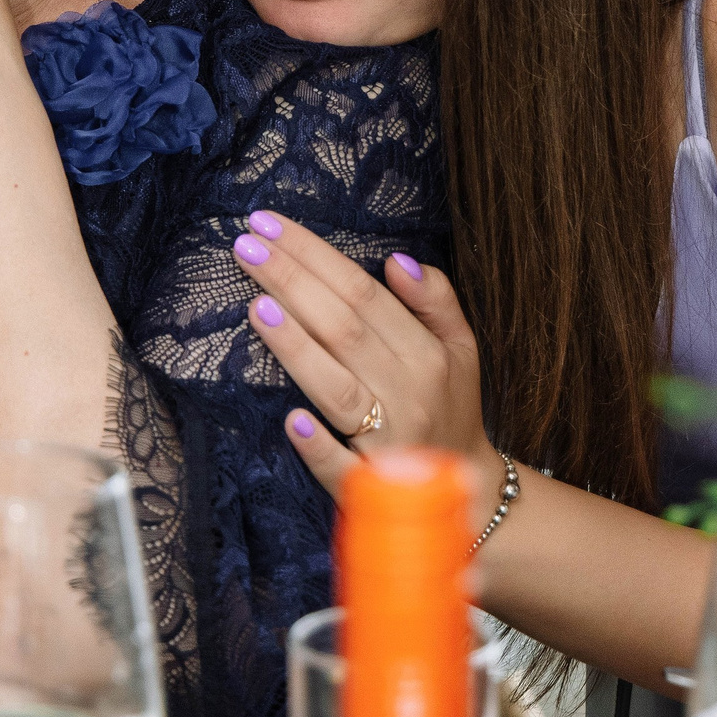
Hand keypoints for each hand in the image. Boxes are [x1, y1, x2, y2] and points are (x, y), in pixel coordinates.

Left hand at [230, 210, 498, 504]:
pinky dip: (320, 448)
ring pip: (338, 389)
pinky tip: (292, 421)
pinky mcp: (371, 486)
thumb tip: (397, 260)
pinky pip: (344, 468)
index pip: (365, 294)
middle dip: (293, 283)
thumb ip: (436, 301)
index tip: (269, 224)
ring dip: (299, 349)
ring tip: (257, 306)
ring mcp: (390, 441)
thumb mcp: (461, 348)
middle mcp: (410, 393)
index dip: (316, 256)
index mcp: (430, 355)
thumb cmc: (450, 407)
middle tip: (246, 245)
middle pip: (344, 329)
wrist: (470, 491)